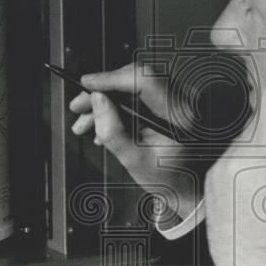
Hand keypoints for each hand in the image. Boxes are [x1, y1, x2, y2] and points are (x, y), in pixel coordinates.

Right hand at [69, 63, 198, 222]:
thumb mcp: (133, 160)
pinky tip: (103, 125)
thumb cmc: (167, 178)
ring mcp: (177, 100)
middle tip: (79, 107)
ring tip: (85, 123)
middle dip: (103, 92)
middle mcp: (183, 102)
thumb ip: (113, 130)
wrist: (186, 187)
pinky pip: (139, 95)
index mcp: (179, 116)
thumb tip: (97, 99)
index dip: (112, 78)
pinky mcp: (169, 103)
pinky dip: (118, 106)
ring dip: (106, 102)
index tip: (88, 85)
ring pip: (133, 87)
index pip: (144, 80)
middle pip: (136, 79)